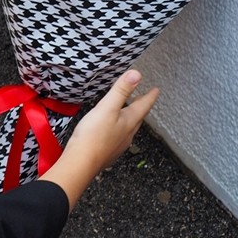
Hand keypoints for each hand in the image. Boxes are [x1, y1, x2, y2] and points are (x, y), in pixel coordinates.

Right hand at [41, 69, 158, 209]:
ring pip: (128, 128)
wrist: (81, 163)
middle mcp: (127, 134)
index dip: (150, 96)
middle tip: (144, 99)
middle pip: (138, 118)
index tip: (156, 90)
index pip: (144, 106)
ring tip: (127, 112)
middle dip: (141, 107)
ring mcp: (118, 145)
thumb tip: (137, 74)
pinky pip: (118, 137)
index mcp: (129, 122)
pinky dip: (118, 129)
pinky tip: (111, 130)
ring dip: (130, 118)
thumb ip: (121, 90)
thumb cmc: (93, 135)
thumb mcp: (107, 107)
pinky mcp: (107, 152)